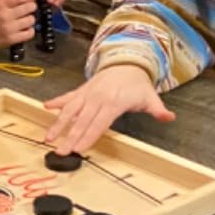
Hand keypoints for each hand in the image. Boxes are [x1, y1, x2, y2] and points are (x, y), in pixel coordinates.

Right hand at [0, 0, 37, 49]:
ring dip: (30, 18)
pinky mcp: (12, 39)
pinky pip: (29, 33)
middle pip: (29, 8)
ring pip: (31, 20)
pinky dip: (30, 30)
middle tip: (30, 8)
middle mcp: (5, 16)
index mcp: (0, 4)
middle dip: (32, 6)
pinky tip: (25, 28)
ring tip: (25, 19)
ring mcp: (9, 28)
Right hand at [44, 64, 174, 155]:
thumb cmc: (137, 84)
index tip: (79, 148)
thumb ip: (158, 110)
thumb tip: (169, 117)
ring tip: (49, 137)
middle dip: (70, 137)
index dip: (89, 136)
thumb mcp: (150, 97)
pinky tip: (46, 107)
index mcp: (114, 102)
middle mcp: (98, 97)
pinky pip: (67, 96)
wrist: (126, 63)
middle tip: (61, 151)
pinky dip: (56, 101)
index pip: (99, 123)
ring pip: (70, 109)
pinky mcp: (82, 90)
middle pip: (82, 120)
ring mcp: (88, 93)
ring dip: (58, 123)